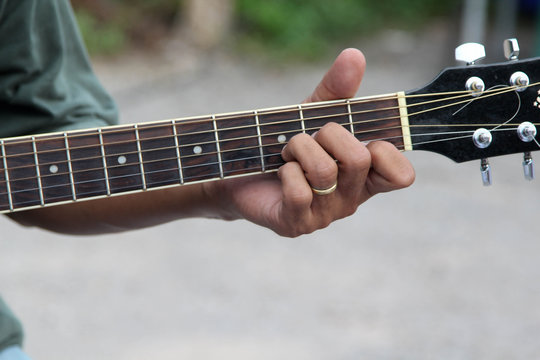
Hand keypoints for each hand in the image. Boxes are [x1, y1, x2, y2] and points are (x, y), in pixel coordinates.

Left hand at [203, 48, 414, 236]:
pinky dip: (285, 172)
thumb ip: (337, 90)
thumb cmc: (286, 146)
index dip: (385, 152)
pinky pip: (299, 192)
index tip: (362, 138)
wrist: (241, 173)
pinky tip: (279, 173)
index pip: (401, 175)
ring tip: (287, 151)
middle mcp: (350, 199)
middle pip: (359, 160)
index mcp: (364, 177)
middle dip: (328, 135)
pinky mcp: (297, 224)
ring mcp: (325, 215)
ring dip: (299, 149)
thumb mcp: (313, 116)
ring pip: (324, 172)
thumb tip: (355, 55)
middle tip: (309, 137)